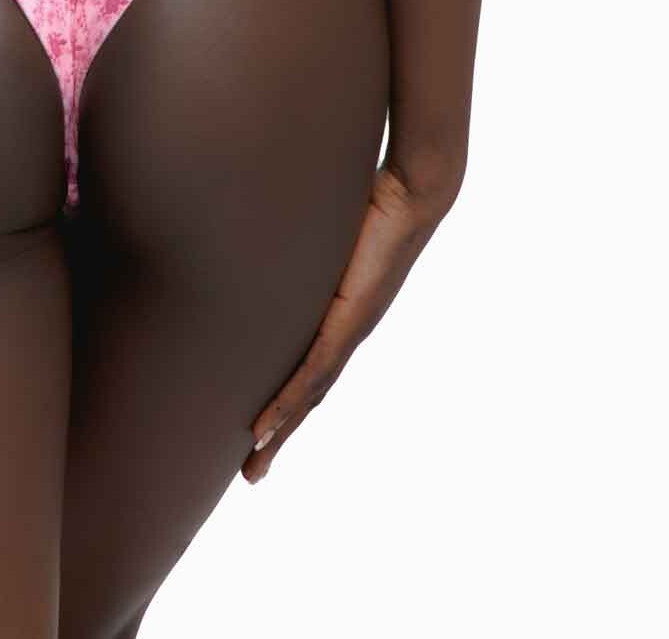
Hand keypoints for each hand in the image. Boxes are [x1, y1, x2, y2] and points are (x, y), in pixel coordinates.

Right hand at [242, 158, 459, 483]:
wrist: (416, 192)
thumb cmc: (376, 198)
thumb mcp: (330, 225)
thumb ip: (307, 231)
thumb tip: (276, 217)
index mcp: (344, 314)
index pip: (312, 369)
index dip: (288, 403)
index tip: (261, 430)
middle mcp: (350, 331)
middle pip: (310, 398)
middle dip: (280, 436)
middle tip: (252, 475)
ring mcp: (351, 330)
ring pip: (310, 396)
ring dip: (280, 433)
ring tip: (255, 465)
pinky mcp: (351, 321)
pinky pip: (315, 372)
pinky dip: (289, 403)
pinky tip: (267, 426)